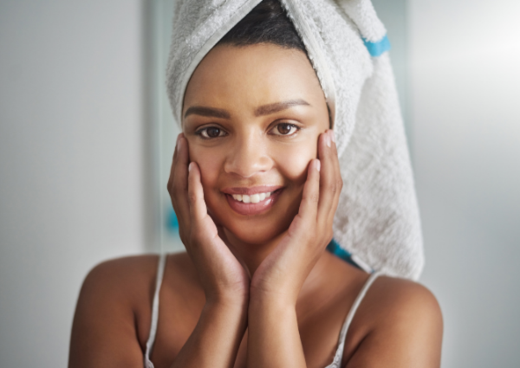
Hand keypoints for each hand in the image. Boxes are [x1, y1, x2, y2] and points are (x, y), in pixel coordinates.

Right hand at [167, 134, 249, 305]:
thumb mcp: (226, 242)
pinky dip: (193, 186)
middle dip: (178, 160)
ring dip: (181, 165)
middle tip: (182, 137)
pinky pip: (194, 206)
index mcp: (196, 226)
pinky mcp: (201, 237)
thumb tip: (227, 211)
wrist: (233, 298)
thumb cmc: (233, 273)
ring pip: (180, 191)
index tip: (189, 146)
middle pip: (177, 186)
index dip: (184, 167)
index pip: (185, 190)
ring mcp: (192, 231)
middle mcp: (189, 226)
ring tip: (183, 143)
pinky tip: (196, 168)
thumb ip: (222, 225)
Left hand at [250, 130, 341, 305]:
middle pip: (334, 183)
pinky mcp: (306, 235)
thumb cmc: (270, 271)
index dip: (327, 165)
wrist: (270, 297)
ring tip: (325, 138)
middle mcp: (322, 226)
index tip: (322, 144)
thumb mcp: (280, 240)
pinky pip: (314, 203)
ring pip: (329, 188)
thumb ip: (281, 220)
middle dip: (332, 156)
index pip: (327, 189)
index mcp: (316, 227)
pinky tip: (314, 164)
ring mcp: (317, 231)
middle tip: (328, 132)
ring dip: (328, 161)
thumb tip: (268, 203)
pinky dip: (315, 182)